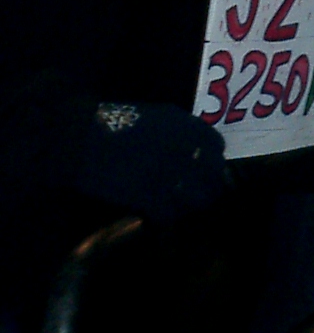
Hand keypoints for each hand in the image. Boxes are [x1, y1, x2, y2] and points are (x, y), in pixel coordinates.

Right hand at [76, 104, 229, 223]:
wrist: (78, 137)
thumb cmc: (114, 121)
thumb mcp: (157, 115)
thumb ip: (181, 128)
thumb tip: (195, 145)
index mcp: (188, 127)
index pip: (217, 147)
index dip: (211, 159)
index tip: (203, 167)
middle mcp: (185, 151)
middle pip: (213, 175)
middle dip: (207, 185)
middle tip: (195, 192)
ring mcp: (169, 176)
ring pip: (196, 199)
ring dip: (189, 204)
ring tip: (177, 206)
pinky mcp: (148, 197)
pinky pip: (168, 214)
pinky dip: (164, 217)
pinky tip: (156, 216)